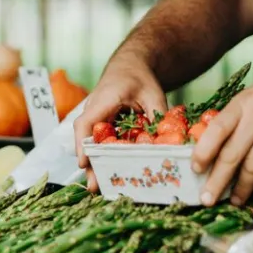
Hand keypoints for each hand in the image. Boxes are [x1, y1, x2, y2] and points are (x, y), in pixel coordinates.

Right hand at [74, 58, 167, 190]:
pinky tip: (111, 174)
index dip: (83, 143)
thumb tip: (168, 141)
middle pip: (85, 138)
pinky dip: (103, 157)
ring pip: (90, 143)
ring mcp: (96, 119)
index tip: (84, 162)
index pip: (86, 123)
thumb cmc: (139, 78)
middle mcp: (94, 110)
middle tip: (93, 186)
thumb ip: (159, 115)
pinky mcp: (101, 125)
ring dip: (94, 163)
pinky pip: (99, 142)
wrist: (129, 67)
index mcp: (103, 100)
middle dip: (88, 162)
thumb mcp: (153, 93)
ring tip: (100, 186)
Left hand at [192, 65, 252, 206]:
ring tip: (234, 200)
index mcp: (242, 105)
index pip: (216, 130)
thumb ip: (236, 118)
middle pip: (232, 154)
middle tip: (207, 198)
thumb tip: (214, 144)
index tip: (195, 169)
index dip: (203, 151)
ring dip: (242, 187)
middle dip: (217, 180)